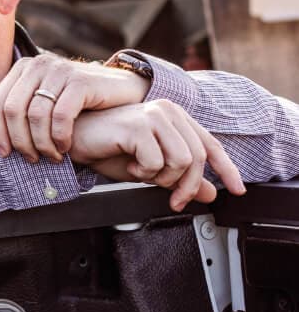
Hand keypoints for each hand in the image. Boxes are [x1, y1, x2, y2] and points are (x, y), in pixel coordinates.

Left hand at [0, 53, 151, 162]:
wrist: (119, 89)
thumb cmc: (75, 99)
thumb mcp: (38, 100)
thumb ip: (6, 104)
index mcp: (22, 68)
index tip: (5, 154)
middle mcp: (37, 65)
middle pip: (12, 110)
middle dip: (20, 141)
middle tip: (31, 159)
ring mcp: (59, 71)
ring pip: (35, 115)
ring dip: (41, 143)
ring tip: (50, 156)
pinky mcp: (80, 81)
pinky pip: (61, 116)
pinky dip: (60, 137)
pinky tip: (65, 147)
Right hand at [69, 101, 245, 210]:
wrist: (74, 140)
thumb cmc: (106, 149)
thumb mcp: (150, 169)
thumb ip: (179, 177)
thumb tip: (209, 192)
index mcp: (174, 117)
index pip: (210, 144)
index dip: (227, 169)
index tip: (237, 190)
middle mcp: (168, 111)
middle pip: (196, 158)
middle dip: (186, 186)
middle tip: (174, 201)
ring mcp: (153, 115)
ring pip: (181, 161)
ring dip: (161, 178)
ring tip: (141, 172)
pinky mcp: (138, 126)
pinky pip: (156, 162)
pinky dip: (143, 172)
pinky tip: (128, 164)